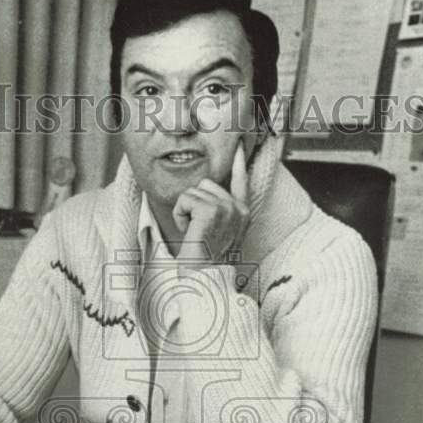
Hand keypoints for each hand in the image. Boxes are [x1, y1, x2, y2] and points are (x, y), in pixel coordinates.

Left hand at [172, 141, 249, 264]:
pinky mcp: (211, 210)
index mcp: (242, 212)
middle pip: (206, 183)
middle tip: (198, 231)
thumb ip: (218, 211)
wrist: (203, 279)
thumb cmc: (204, 260)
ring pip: (193, 191)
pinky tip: (190, 232)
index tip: (241, 143)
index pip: (241, 180)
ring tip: (194, 234)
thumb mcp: (216, 232)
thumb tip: (205, 190)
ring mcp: (227, 208)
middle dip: (193, 203)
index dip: (239, 161)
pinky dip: (180, 215)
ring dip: (185, 212)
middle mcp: (238, 208)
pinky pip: (185, 199)